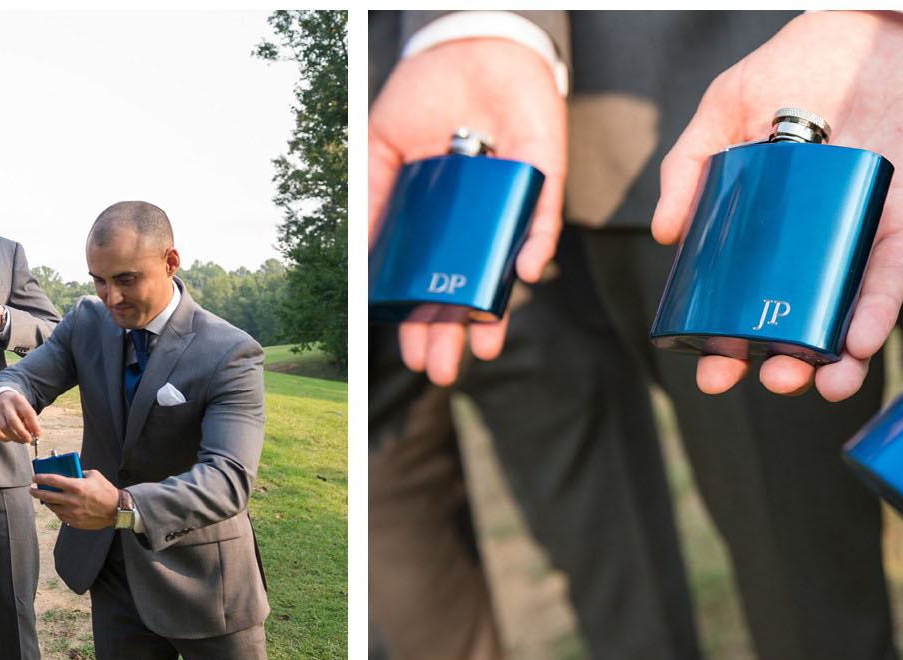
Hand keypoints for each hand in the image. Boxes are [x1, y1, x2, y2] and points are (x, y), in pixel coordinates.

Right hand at [0, 389, 41, 442]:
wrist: (0, 397)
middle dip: (22, 433)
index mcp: (18, 400)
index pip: (27, 413)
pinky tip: (10, 438)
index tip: (38, 435)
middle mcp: (5, 405)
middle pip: (13, 421)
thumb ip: (30, 420)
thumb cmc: (16, 406)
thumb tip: (35, 435)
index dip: (34, 425)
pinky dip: (4, 438)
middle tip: (28, 440)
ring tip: (21, 440)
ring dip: (15, 437)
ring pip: (5, 428)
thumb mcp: (25, 408)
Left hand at [30, 469, 120, 529]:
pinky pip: (60, 515)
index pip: (52, 480)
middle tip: (32, 489)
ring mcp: (72, 512)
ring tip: (44, 498)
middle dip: (36, 492)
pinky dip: (57, 510)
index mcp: (76, 486)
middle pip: (47, 496)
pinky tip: (57, 506)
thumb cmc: (106, 491)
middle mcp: (72, 500)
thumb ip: (79, 472)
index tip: (35, 477)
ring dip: (46, 502)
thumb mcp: (94, 475)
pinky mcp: (75, 521)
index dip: (41, 478)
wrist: (116, 509)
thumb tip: (69, 471)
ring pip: (52, 507)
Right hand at [370, 37, 564, 385]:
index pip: (424, 281)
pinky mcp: (543, 181)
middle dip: (449, 333)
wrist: (471, 45)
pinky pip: (542, 221)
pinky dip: (534, 248)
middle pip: (462, 288)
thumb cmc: (426, 93)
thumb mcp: (382, 146)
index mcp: (434, 220)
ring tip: (480, 349)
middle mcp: (473, 221)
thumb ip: (371, 195)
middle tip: (440, 370)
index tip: (406, 348)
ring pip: (504, 269)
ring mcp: (509, 205)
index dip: (415, 316)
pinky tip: (520, 275)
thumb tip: (359, 258)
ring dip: (493, 310)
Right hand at [652, 11, 902, 399]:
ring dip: (838, 357)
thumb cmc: (798, 68)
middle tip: (764, 383)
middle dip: (783, 364)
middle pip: (799, 318)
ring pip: (851, 310)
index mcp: (769, 229)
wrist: (873, 29)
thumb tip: (668, 233)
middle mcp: (816, 242)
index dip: (727, 341)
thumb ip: (690, 166)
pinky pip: (892, 271)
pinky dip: (878, 308)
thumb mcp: (726, 110)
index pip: (746, 298)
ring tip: (818, 385)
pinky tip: (862, 341)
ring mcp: (862, 234)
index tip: (709, 373)